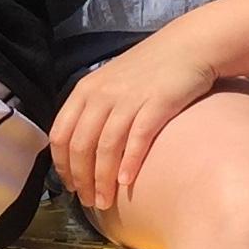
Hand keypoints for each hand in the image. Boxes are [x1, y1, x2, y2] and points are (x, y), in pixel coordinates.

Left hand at [50, 29, 219, 213]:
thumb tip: (80, 149)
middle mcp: (102, 94)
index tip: (71, 186)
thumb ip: (92, 110)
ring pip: (105, 147)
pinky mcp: (157, 104)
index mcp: (85, 90)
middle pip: (81, 145)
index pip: (61, 134)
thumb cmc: (148, 70)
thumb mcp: (110, 83)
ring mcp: (129, 99)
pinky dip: (129, 163)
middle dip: (82, 179)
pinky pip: (137, 139)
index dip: (62, 166)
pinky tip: (127, 182)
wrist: (187, 47)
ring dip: (102, 180)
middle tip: (89, 202)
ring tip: (105, 201)